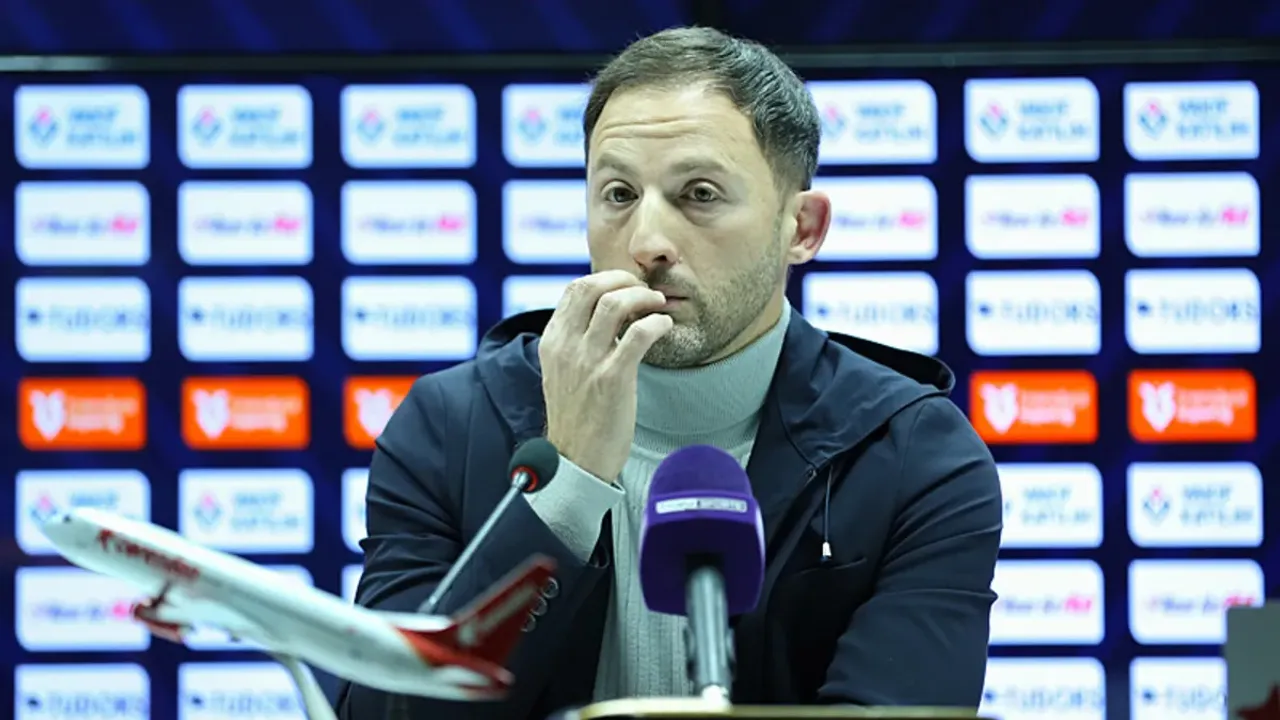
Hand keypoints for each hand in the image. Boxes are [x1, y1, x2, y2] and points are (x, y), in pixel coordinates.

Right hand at [539, 270, 673, 481]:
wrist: (577, 461)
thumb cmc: (578, 416)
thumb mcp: (564, 371)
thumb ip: (577, 342)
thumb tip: (607, 314)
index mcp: (552, 342)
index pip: (574, 289)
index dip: (605, 279)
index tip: (627, 287)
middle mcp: (566, 346)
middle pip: (592, 287)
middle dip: (624, 279)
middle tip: (645, 291)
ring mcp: (587, 362)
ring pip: (614, 304)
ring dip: (643, 297)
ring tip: (657, 305)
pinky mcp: (611, 379)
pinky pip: (639, 334)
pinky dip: (657, 323)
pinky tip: (664, 327)